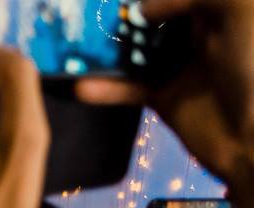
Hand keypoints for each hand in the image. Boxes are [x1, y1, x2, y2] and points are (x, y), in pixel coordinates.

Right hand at [78, 0, 253, 207]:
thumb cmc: (253, 67)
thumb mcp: (238, 12)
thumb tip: (143, 9)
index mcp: (222, 10)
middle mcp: (201, 32)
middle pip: (156, 17)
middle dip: (124, 15)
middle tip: (87, 14)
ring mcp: (180, 65)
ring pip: (137, 48)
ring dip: (107, 48)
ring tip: (75, 44)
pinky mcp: (163, 96)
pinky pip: (129, 87)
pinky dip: (105, 88)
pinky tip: (80, 87)